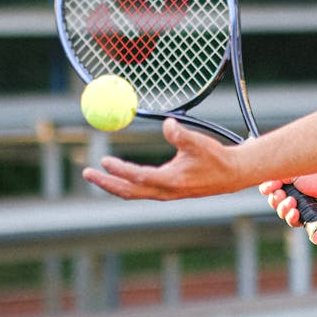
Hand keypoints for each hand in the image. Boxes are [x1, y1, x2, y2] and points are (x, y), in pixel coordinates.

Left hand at [82, 118, 238, 199]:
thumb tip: (166, 123)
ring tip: (95, 174)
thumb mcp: (199, 143)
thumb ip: (181, 134)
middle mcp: (165, 191)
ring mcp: (164, 194)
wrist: (230, 175)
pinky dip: (124, 184)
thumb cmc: (215, 157)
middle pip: (128, 192)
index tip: (105, 160)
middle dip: (105, 183)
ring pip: (131, 193)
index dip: (121, 170)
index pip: (139, 177)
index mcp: (172, 181)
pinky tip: (117, 175)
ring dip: (112, 184)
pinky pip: (138, 190)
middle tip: (86, 172)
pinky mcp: (165, 192)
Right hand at [259, 172, 316, 228]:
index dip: (268, 189)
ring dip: (283, 208)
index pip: (271, 188)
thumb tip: (267, 183)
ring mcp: (301, 208)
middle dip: (275, 199)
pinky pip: (293, 223)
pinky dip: (291, 218)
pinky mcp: (307, 219)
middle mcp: (294, 195)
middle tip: (282, 194)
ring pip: (282, 213)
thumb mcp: (297, 173)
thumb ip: (280, 176)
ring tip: (293, 202)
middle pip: (274, 202)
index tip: (271, 186)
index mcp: (290, 183)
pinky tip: (296, 212)